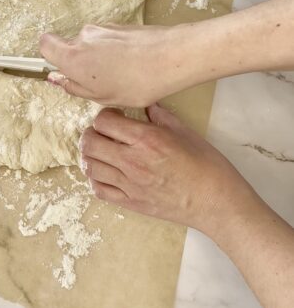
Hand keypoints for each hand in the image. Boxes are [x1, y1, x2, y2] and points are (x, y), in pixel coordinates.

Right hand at [40, 24, 184, 106]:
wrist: (171, 58)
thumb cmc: (136, 83)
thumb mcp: (101, 95)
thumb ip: (74, 86)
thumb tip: (57, 78)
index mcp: (73, 56)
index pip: (45, 44)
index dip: (50, 56)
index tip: (63, 70)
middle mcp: (84, 36)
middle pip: (72, 46)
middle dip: (81, 62)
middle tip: (100, 82)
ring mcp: (103, 28)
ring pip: (92, 44)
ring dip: (100, 58)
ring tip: (122, 76)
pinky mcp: (120, 25)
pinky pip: (108, 39)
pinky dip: (114, 51)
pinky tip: (132, 65)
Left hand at [80, 104, 252, 233]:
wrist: (216, 203)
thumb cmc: (207, 166)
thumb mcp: (186, 132)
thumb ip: (161, 116)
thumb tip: (147, 104)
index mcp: (146, 139)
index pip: (105, 121)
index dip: (106, 115)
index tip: (115, 116)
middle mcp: (132, 161)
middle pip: (90, 143)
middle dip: (91, 133)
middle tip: (103, 132)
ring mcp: (129, 185)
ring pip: (90, 167)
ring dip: (91, 155)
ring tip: (102, 151)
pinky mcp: (131, 203)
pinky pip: (99, 190)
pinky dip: (95, 178)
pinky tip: (105, 172)